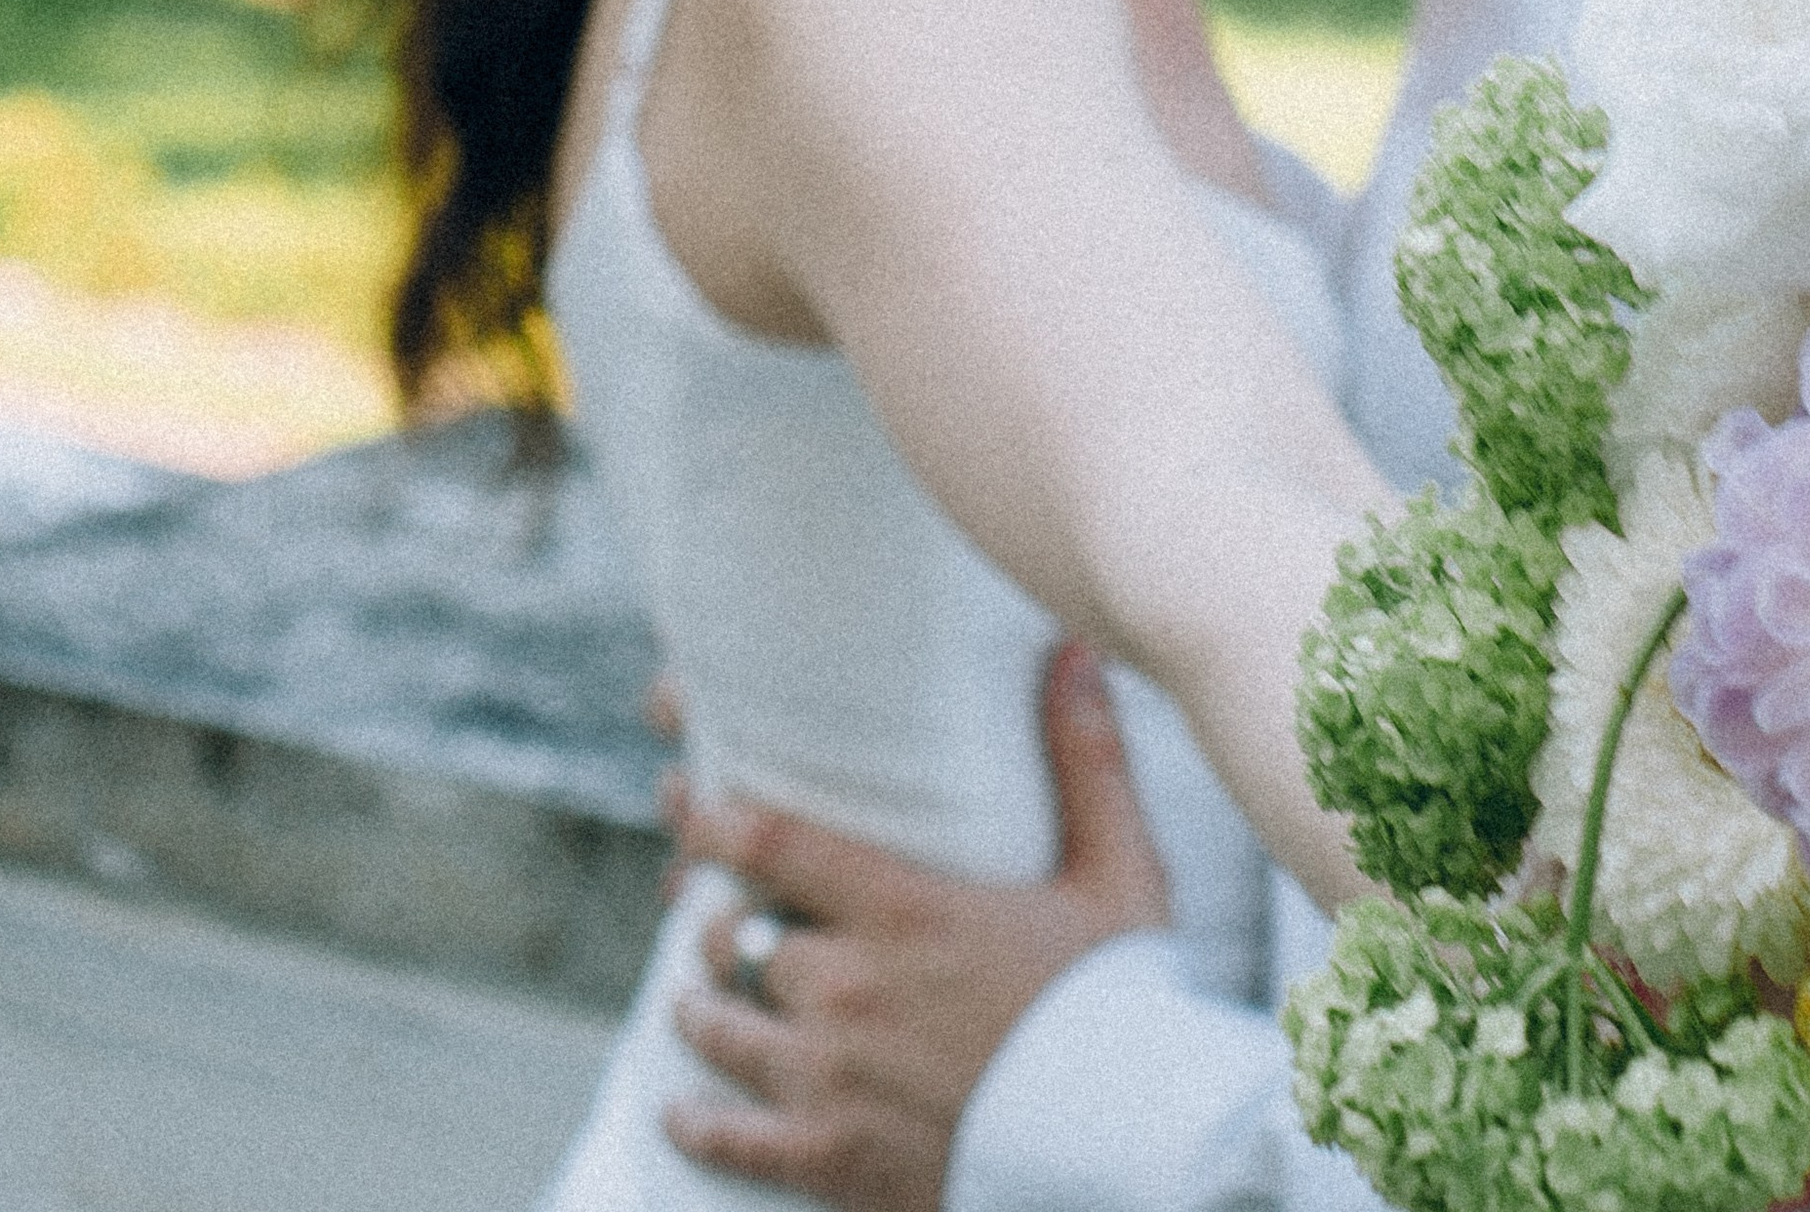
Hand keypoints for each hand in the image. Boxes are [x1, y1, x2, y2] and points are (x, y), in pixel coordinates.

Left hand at [661, 644, 1170, 1208]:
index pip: (773, 842)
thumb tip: (1075, 652)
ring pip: (719, 1026)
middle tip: (710, 909)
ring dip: (702, 1008)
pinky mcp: (833, 1158)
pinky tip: (682, 1114)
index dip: (711, 817)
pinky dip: (699, 1124)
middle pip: (732, 935)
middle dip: (715, 919)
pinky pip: (733, 1140)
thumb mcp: (1119, 874)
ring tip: (701, 996)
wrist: (1126, 1145)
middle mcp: (851, 986)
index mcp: (907, 908)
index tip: (685, 800)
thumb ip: (1088, 759)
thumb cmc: (1121, 1005)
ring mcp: (834, 1078)